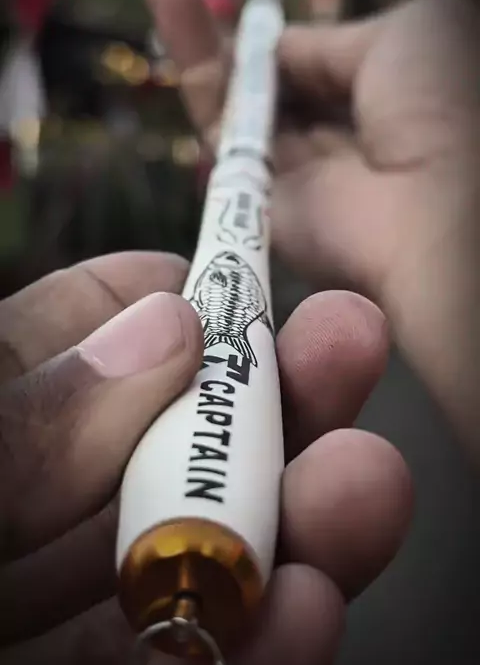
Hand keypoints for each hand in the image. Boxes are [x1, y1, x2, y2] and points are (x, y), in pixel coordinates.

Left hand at [0, 252, 411, 662]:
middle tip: (350, 346)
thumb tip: (162, 328)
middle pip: (164, 440)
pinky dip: (259, 643)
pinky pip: (185, 661)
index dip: (168, 297)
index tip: (236, 278)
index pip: (80, 332)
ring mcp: (58, 601)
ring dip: (294, 522)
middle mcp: (29, 505)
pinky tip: (309, 609)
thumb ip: (27, 424)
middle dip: (266, 400)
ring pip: (195, 554)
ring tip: (364, 487)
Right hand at [143, 0, 479, 461]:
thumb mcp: (407, 34)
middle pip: (267, 85)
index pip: (315, 63)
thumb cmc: (442, 100)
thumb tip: (277, 47)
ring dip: (194, 42)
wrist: (437, 197)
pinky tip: (169, 13)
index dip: (276, 37)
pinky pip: (219, 139)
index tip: (244, 7)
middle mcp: (336, 136)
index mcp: (381, 96)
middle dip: (227, 39)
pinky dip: (192, 80)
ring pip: (234, 106)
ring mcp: (296, 171)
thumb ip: (331, 42)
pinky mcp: (257, 201)